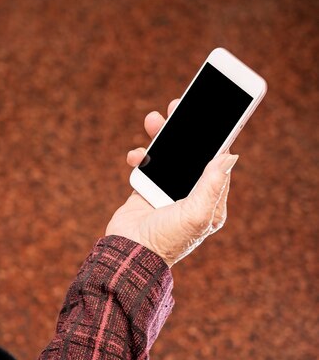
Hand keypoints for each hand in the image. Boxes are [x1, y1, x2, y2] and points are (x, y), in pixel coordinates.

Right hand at [105, 100, 237, 265]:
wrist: (128, 254)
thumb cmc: (166, 240)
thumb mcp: (196, 213)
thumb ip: (212, 184)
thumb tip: (230, 155)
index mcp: (210, 201)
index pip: (217, 162)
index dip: (216, 136)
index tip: (215, 112)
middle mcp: (191, 194)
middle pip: (191, 153)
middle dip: (185, 129)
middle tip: (178, 106)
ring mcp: (167, 191)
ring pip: (167, 154)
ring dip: (161, 135)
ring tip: (153, 119)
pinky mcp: (145, 190)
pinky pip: (146, 164)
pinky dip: (141, 156)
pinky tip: (136, 156)